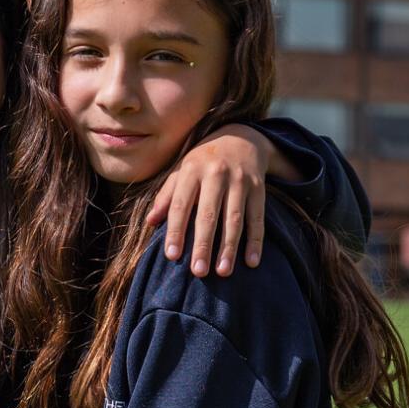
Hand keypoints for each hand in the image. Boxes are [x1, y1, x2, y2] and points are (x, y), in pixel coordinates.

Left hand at [147, 123, 273, 274]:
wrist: (241, 135)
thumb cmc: (203, 162)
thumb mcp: (181, 171)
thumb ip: (166, 196)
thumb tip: (149, 222)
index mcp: (191, 170)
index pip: (180, 205)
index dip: (175, 230)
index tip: (171, 256)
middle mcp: (215, 174)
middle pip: (208, 214)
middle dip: (203, 244)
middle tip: (198, 272)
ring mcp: (239, 180)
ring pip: (234, 218)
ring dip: (229, 247)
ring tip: (223, 271)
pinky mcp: (258, 187)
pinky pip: (257, 217)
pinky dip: (255, 240)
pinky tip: (252, 261)